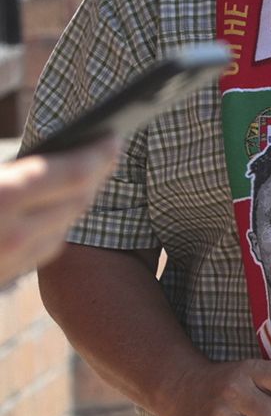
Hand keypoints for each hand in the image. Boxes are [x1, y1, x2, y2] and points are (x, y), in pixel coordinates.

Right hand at [0, 139, 118, 284]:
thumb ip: (13, 171)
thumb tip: (56, 155)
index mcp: (3, 197)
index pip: (74, 174)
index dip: (99, 154)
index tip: (114, 137)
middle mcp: (13, 235)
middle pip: (77, 201)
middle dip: (96, 174)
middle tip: (108, 151)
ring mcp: (9, 263)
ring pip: (65, 227)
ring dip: (80, 200)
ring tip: (88, 175)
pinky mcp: (2, 278)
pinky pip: (43, 250)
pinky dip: (56, 227)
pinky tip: (57, 210)